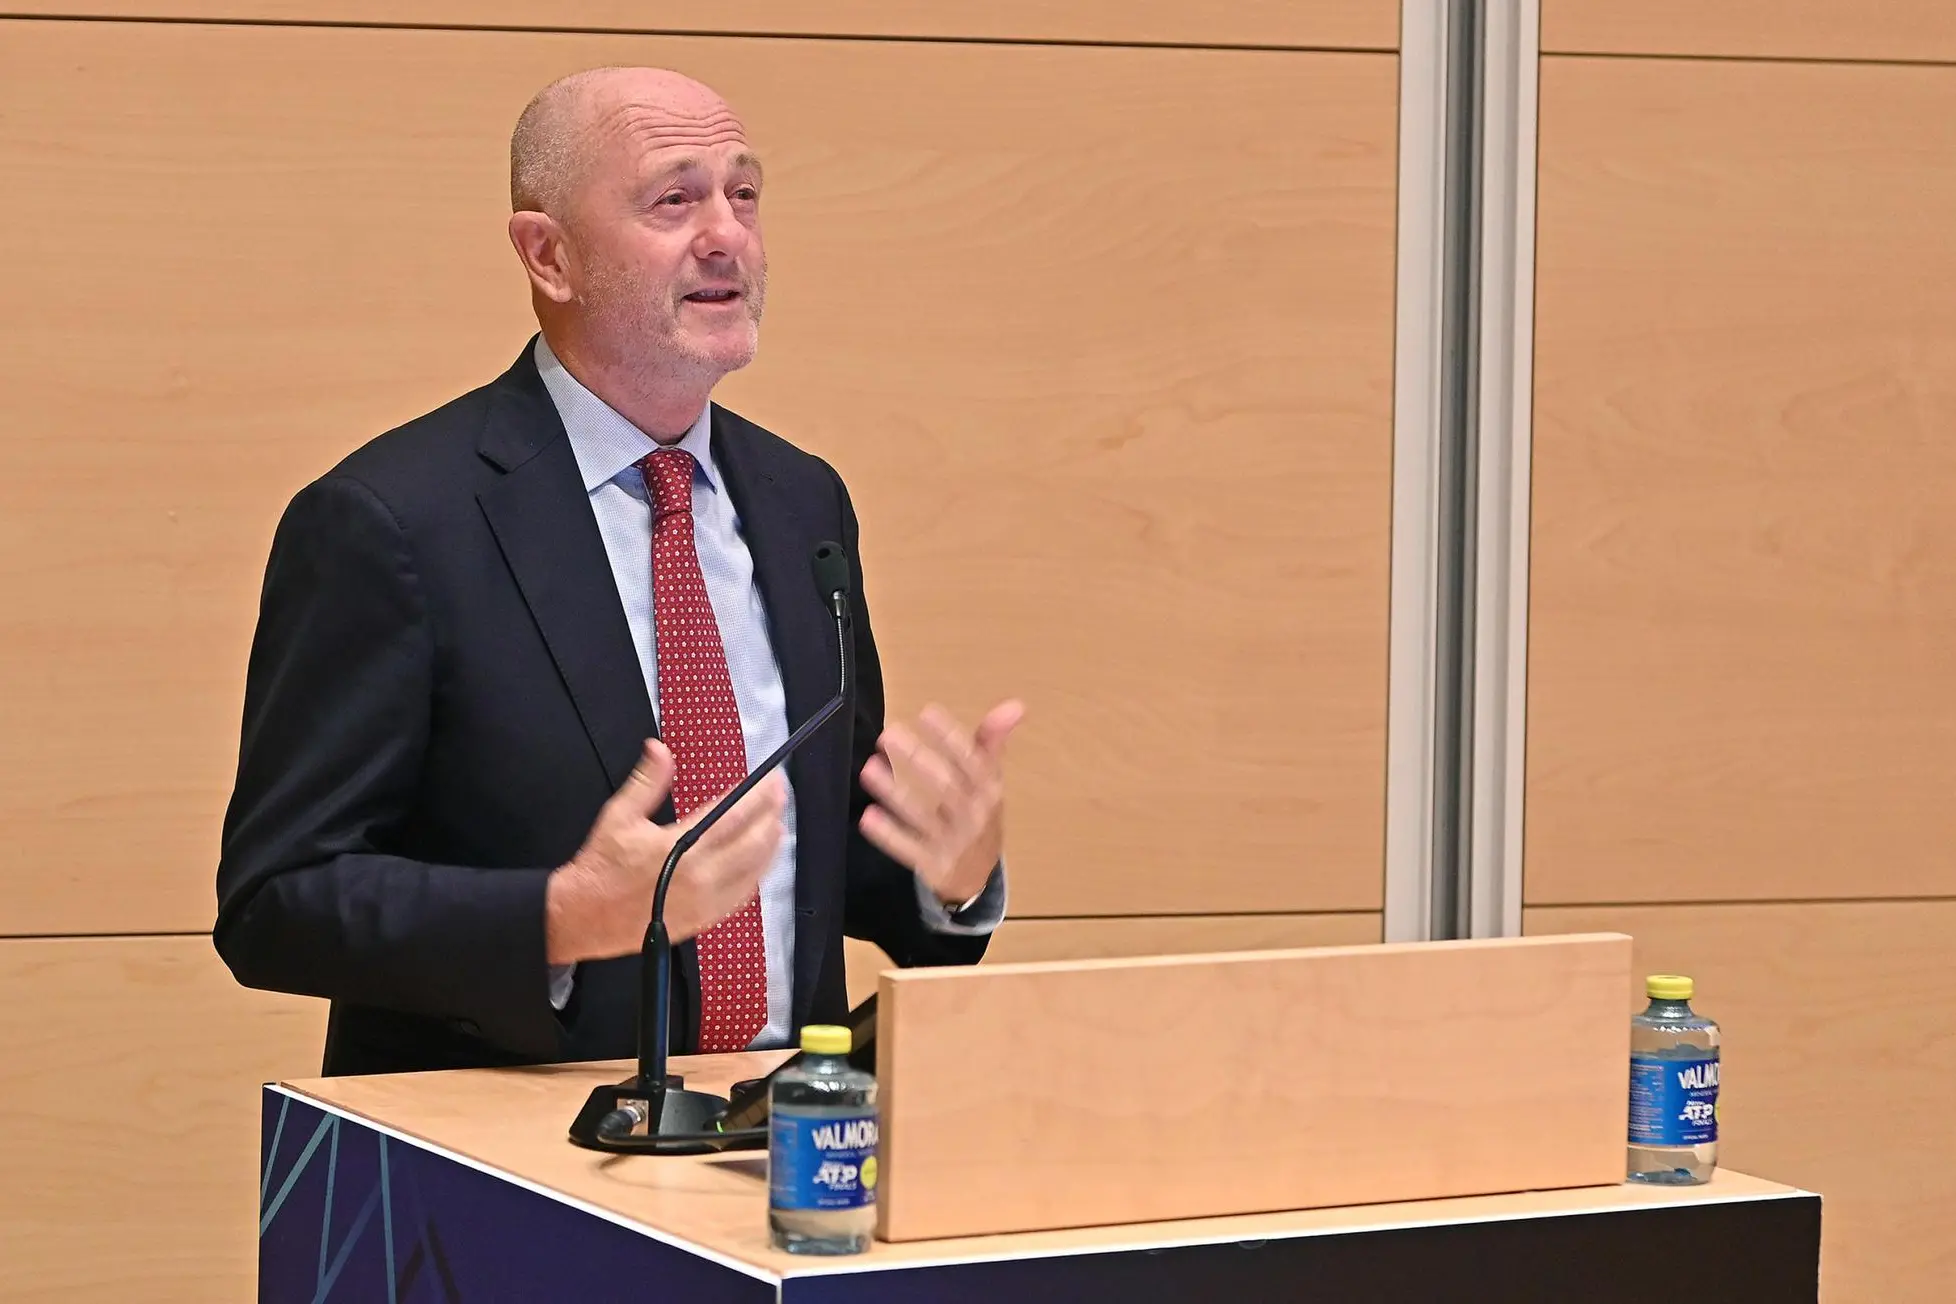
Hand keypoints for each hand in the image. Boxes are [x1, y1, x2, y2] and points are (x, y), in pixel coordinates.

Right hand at [545, 739, 784, 962]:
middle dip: (770, 816)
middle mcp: (699, 875)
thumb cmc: (601, 866)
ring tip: (778, 826)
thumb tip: (659, 748)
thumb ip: (646, 782)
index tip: (772, 781)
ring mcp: (705, 901)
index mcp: (680, 847)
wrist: (584, 917)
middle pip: (751, 843)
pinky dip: (756, 876)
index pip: (732, 815)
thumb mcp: (618, 816)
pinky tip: (760, 864)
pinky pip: (741, 897)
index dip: (757, 796)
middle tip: (781, 797)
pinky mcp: (703, 919)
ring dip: (770, 846)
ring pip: (753, 872)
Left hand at [859, 700, 1022, 907]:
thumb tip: (1016, 704)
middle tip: (888, 735)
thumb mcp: (989, 781)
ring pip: (923, 817)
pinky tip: (868, 816)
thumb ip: (991, 742)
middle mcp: (974, 816)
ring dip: (895, 793)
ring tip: (869, 769)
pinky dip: (889, 835)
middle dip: (918, 759)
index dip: (951, 737)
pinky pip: (909, 850)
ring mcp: (954, 843)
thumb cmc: (978, 816)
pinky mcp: (933, 866)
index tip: (927, 712)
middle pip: (947, 786)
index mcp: (989, 791)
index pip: (973, 761)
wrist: (977, 879)